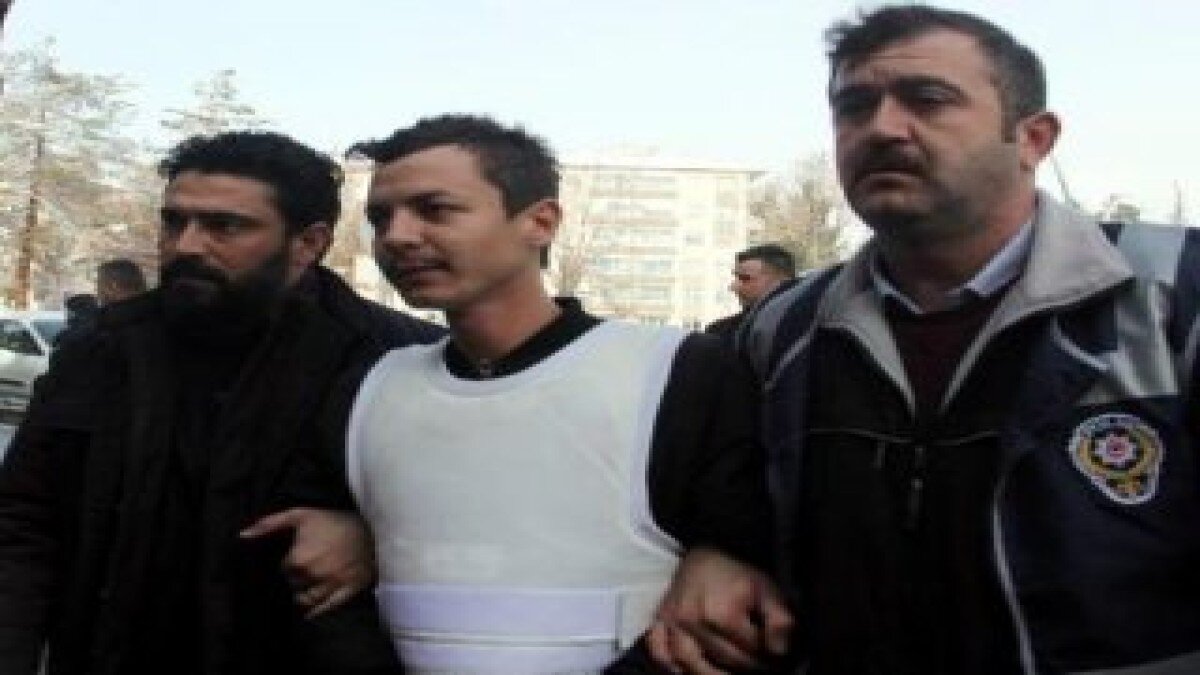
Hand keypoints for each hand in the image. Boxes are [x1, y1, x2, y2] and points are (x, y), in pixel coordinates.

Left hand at [240, 507, 375, 617]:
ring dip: (304, 595)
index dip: (290, 563)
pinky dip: (317, 611)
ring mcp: (332, 585)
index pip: (284, 571)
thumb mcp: (300, 515)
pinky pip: (327, 608)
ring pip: (307, 600)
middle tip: (306, 569)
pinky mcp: (348, 590)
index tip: (298, 557)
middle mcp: (313, 576)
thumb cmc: (334, 520)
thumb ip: (269, 524)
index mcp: (299, 559)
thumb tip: (243, 536)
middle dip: (298, 578)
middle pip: (294, 586)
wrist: (372, 525)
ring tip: (309, 585)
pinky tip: (311, 611)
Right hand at [647, 548, 791, 673]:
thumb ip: (780, 621)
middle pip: (724, 659)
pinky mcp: (659, 620)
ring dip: (710, 674)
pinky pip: (659, 652)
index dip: (766, 656)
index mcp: (722, 611)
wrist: (704, 557)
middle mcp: (692, 618)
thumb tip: (779, 651)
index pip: (750, 651)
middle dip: (744, 667)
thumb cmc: (736, 575)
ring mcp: (672, 620)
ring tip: (727, 673)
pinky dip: (672, 666)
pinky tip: (688, 670)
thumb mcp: (766, 590)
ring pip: (689, 662)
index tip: (772, 655)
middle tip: (754, 665)